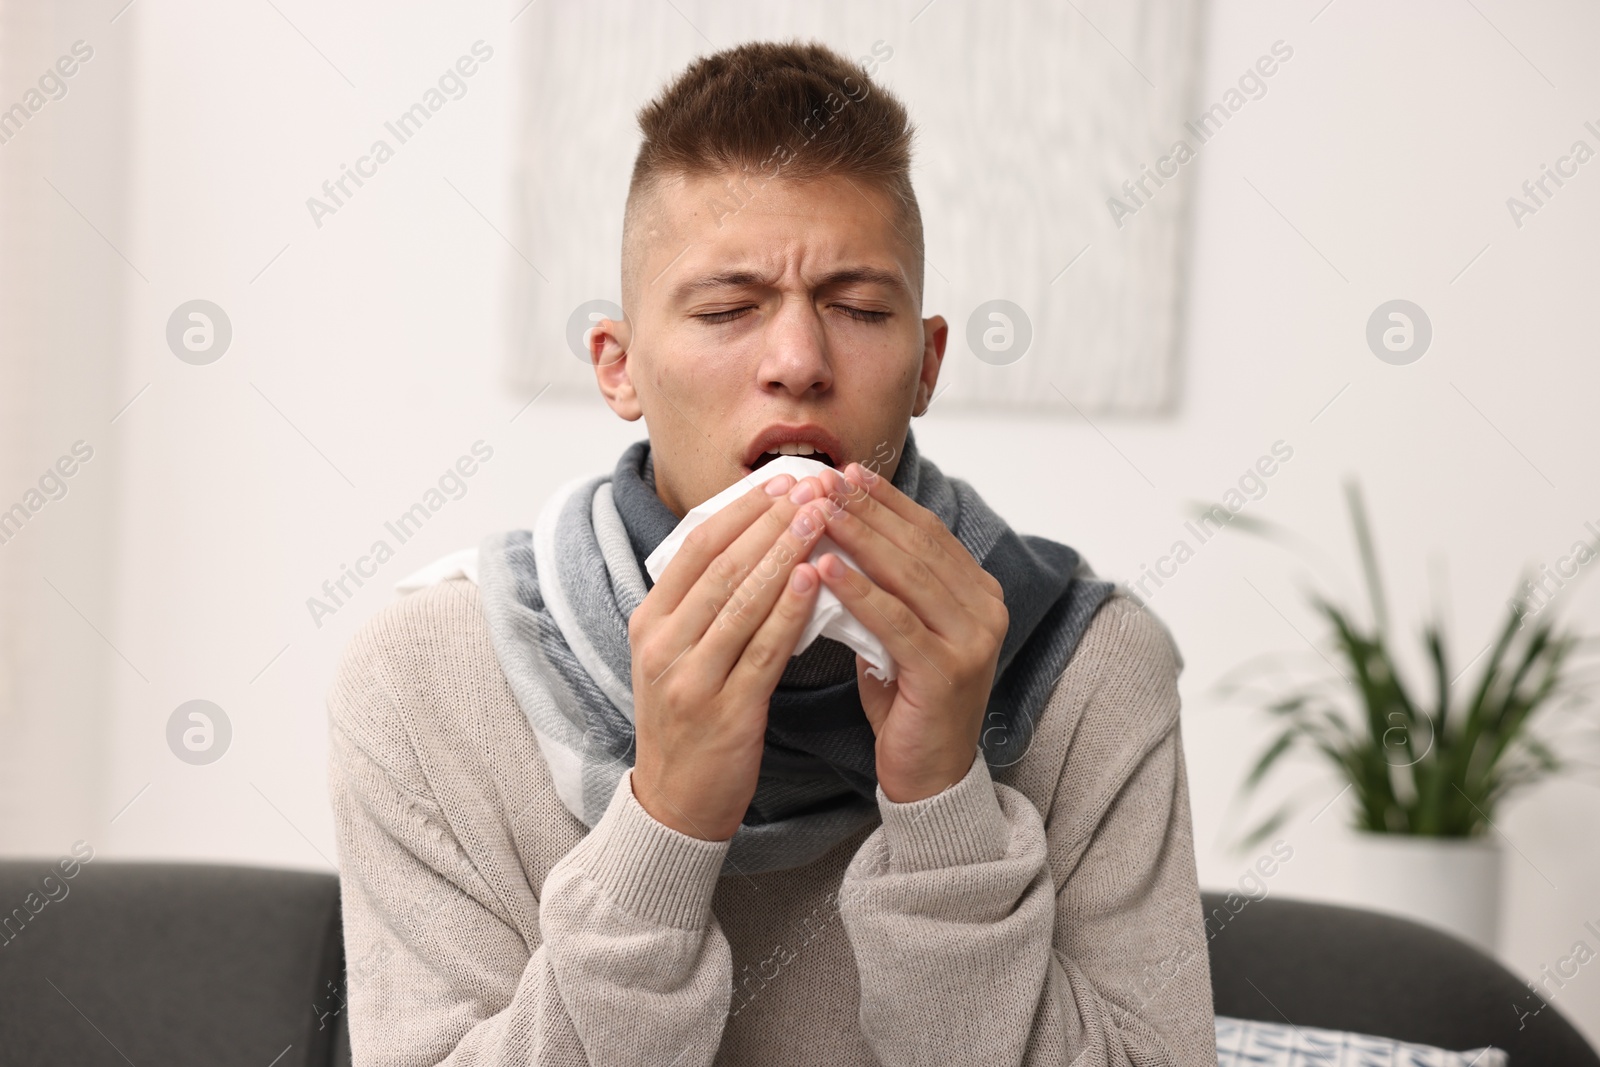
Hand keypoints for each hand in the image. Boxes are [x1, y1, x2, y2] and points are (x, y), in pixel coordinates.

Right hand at [627, 472, 832, 840]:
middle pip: (720, 564)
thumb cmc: (689, 723)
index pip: (695, 546)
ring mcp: (689, 678)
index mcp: (650, 622)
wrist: (676, 804)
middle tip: (813, 484)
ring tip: (822, 516)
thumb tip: (755, 542)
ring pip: (741, 599)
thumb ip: (705, 604)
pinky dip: (789, 609)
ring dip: (784, 552)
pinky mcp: (723, 711)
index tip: (782, 480)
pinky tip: (815, 579)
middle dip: (770, 519)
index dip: (741, 509)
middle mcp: (662, 644)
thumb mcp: (678, 655)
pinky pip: (762, 649)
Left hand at [811, 464, 1008, 802]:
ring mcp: (973, 639)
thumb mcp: (898, 632)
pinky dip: (858, 591)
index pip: (926, 531)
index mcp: (978, 592)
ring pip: (907, 575)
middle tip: (821, 481)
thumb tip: (837, 532)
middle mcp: (986, 609)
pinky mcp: (948, 671)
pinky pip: (895, 620)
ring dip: (857, 538)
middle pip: (916, 545)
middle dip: (865, 509)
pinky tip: (824, 569)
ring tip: (815, 512)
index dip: (883, 500)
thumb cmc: (907, 701)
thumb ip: (887, 587)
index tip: (843, 472)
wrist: (930, 775)